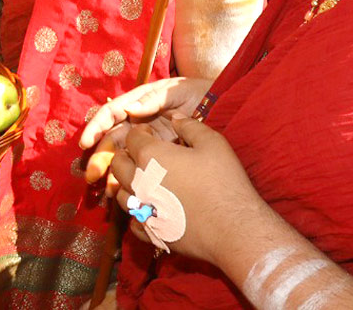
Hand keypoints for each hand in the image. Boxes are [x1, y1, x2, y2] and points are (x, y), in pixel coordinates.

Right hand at [80, 77, 208, 188]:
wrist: (225, 110)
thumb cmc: (200, 94)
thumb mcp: (177, 91)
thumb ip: (153, 99)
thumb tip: (129, 110)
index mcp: (140, 104)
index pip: (112, 114)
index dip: (97, 126)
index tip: (86, 142)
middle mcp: (140, 123)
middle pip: (113, 140)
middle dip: (100, 158)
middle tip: (91, 175)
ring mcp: (150, 142)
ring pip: (124, 158)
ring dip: (112, 173)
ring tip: (108, 191)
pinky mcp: (162, 158)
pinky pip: (142, 170)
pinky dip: (131, 182)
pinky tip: (125, 195)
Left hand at [110, 116, 263, 266]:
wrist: (234, 229)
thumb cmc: (224, 182)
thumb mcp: (212, 143)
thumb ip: (190, 126)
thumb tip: (175, 118)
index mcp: (150, 156)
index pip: (131, 137)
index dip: (141, 133)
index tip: (152, 134)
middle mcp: (139, 182)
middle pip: (118, 165)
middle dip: (127, 156)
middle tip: (144, 156)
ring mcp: (144, 210)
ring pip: (121, 194)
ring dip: (129, 185)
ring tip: (146, 182)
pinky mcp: (152, 233)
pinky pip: (134, 222)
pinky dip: (139, 215)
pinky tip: (153, 210)